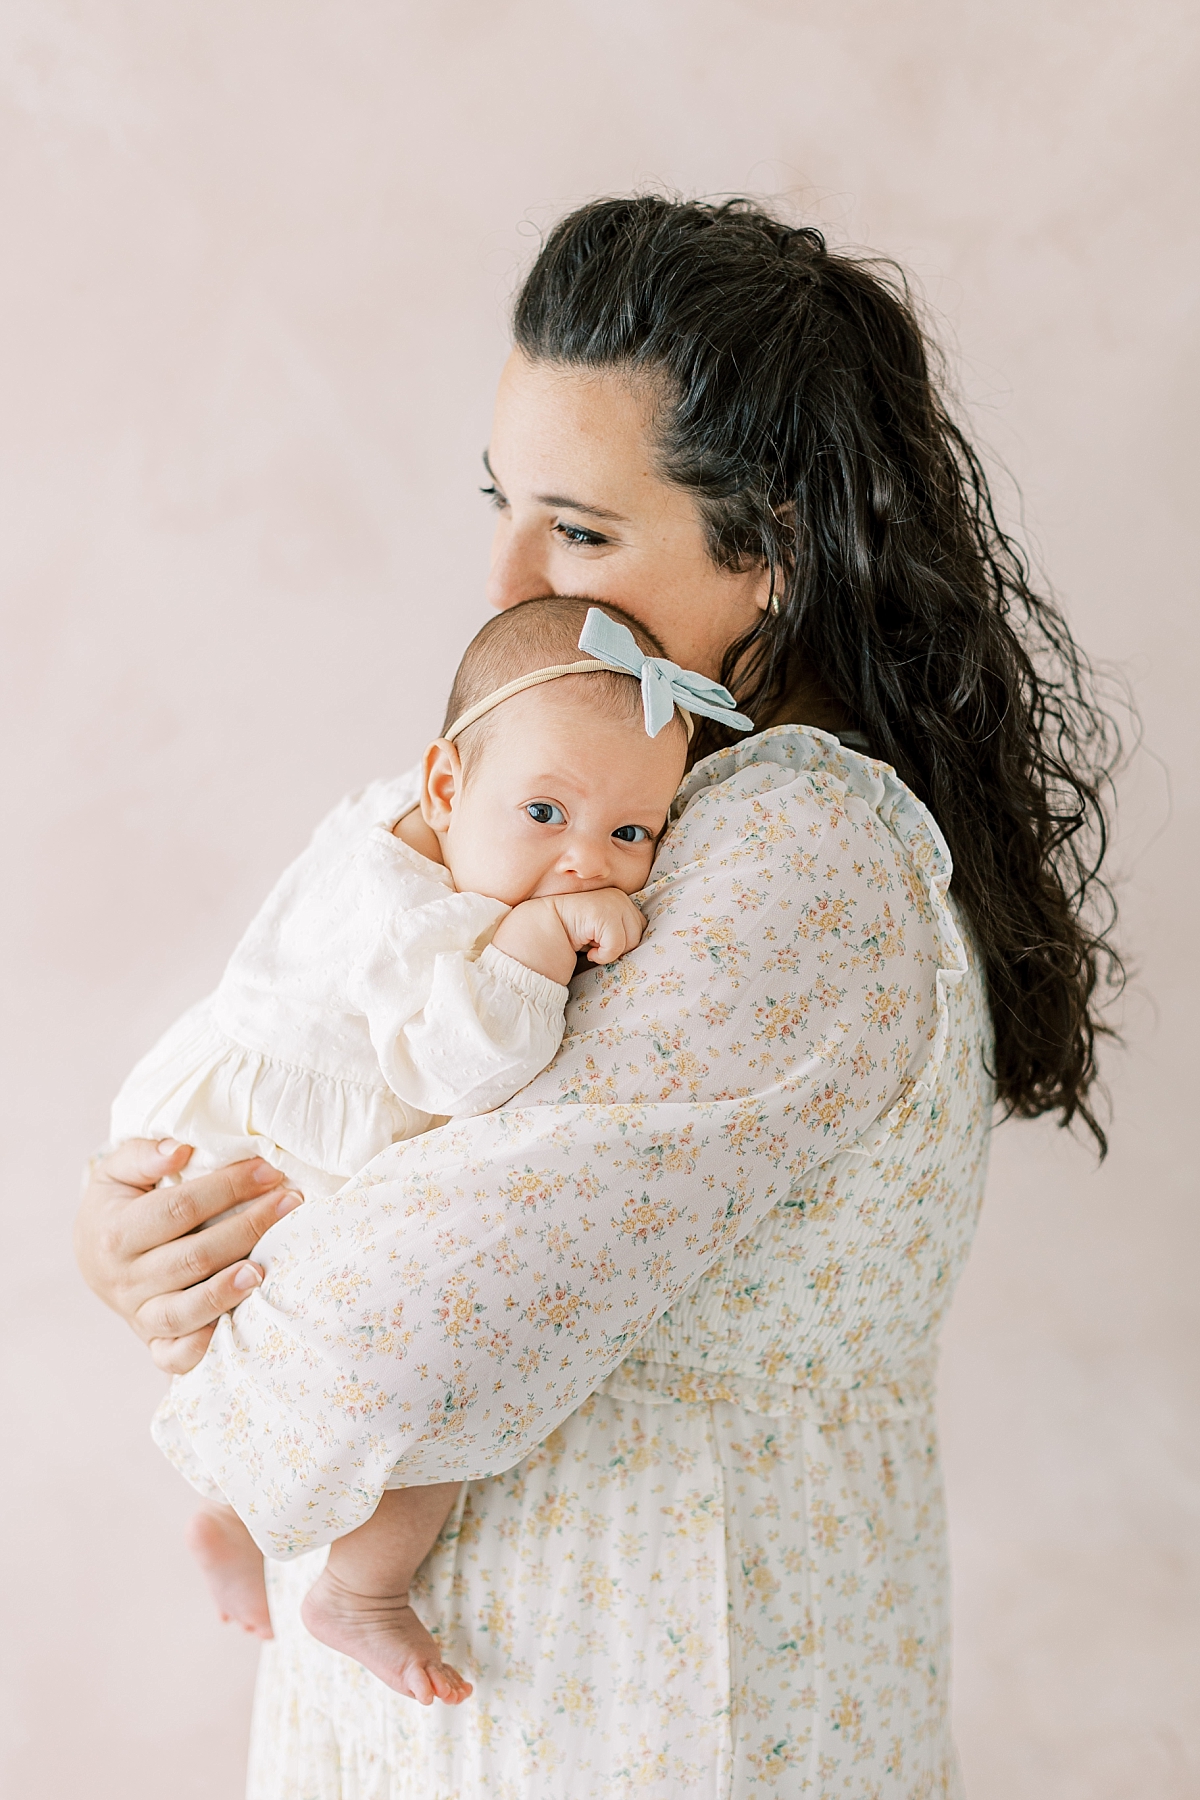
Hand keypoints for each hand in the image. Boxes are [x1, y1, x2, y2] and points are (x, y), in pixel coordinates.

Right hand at [74, 1139, 303, 1374]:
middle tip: (290, 1204)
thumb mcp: (116, 1173)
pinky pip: (174, 1356)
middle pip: (194, 1257)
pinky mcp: (152, 1342)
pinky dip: (201, 1348)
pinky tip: (232, 1328)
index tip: (269, 1171)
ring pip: (185, 1310)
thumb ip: (142, 1154)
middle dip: (248, 1228)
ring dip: (227, 1291)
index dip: (228, 1188)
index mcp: (116, 1233)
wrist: (93, 1256)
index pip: (180, 1208)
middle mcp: (125, 1280)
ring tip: (264, 1270)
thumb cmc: (118, 1206)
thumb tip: (180, 1149)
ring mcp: (139, 1315)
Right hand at [491, 888, 644, 984]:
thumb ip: (621, 930)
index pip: (641, 928)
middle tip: (594, 943)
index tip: (600, 941)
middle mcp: (620, 897)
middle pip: (639, 935)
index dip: (622, 941)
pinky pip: (617, 946)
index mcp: (621, 899)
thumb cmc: (572, 934)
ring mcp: (612, 903)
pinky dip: (603, 955)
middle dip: (618, 946)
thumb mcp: (602, 930)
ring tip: (590, 943)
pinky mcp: (604, 913)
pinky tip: (587, 949)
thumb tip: (646, 948)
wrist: (542, 929)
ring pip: (631, 941)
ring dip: (610, 951)